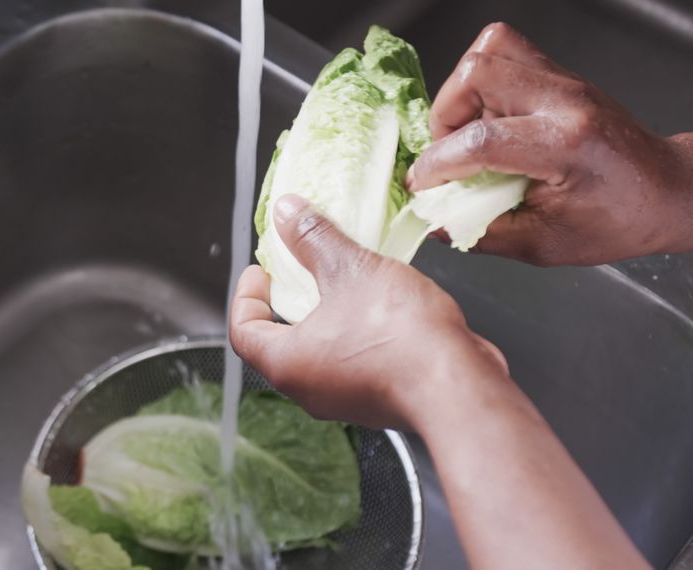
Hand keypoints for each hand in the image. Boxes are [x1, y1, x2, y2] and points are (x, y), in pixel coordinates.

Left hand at [232, 194, 650, 568]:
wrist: (458, 387)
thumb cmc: (400, 338)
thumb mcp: (350, 269)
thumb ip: (313, 238)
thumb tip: (287, 213)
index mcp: (286, 364)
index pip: (242, 331)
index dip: (246, 296)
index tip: (259, 271)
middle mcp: (309, 390)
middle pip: (279, 342)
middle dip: (288, 303)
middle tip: (298, 272)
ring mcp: (345, 400)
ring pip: (321, 353)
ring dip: (327, 316)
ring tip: (345, 280)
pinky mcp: (379, 399)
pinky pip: (356, 362)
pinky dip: (358, 333)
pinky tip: (382, 305)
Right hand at [408, 22, 692, 265]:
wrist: (666, 191)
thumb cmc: (617, 221)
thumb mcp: (543, 243)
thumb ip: (482, 233)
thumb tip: (435, 220)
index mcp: (566, 145)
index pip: (481, 140)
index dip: (437, 165)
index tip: (422, 185)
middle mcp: (566, 101)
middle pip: (478, 73)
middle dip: (444, 115)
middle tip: (448, 151)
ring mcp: (565, 81)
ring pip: (490, 50)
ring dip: (461, 92)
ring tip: (466, 131)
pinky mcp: (560, 75)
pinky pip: (506, 55)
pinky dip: (482, 84)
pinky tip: (487, 121)